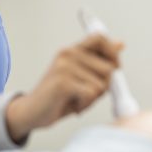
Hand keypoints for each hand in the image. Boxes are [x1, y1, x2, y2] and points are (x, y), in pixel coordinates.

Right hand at [5, 34, 123, 141]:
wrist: (31, 112)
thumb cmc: (59, 96)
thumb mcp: (81, 75)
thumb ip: (99, 60)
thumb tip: (121, 43)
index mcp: (72, 50)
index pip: (100, 38)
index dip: (113, 52)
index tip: (115, 67)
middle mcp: (68, 54)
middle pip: (109, 68)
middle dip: (104, 86)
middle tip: (86, 93)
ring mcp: (65, 67)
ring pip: (102, 84)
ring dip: (93, 98)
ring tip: (76, 99)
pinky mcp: (63, 82)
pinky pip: (91, 94)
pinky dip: (85, 105)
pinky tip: (73, 106)